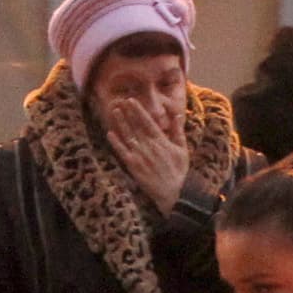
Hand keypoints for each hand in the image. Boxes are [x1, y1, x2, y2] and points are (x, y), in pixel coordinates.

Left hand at [104, 92, 192, 211]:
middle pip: (135, 126)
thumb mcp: (183, 149)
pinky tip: (110, 133)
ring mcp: (140, 155)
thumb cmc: (179, 171)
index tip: (131, 100)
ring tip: (114, 111)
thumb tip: (177, 115)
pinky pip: (122, 152)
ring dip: (121, 123)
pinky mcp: (133, 166)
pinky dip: (116, 142)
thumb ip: (178, 131)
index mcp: (161, 140)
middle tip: (120, 100)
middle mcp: (149, 145)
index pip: (147, 121)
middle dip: (127, 113)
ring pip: (128, 135)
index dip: (138, 110)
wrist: (174, 191)